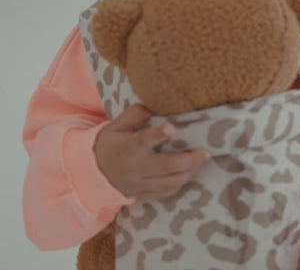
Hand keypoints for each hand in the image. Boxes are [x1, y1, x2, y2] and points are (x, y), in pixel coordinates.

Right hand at [94, 104, 210, 200]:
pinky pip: (166, 192)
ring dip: (189, 172)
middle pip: (164, 166)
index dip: (157, 134)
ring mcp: (140, 184)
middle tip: (204, 152)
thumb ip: (134, 115)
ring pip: (169, 182)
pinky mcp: (144, 194)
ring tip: (202, 160)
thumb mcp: (115, 126)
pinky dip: (180, 184)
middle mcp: (135, 168)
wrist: (94, 174)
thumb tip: (153, 106)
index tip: (172, 127)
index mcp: (126, 148)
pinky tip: (190, 173)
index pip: (142, 141)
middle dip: (187, 160)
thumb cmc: (110, 145)